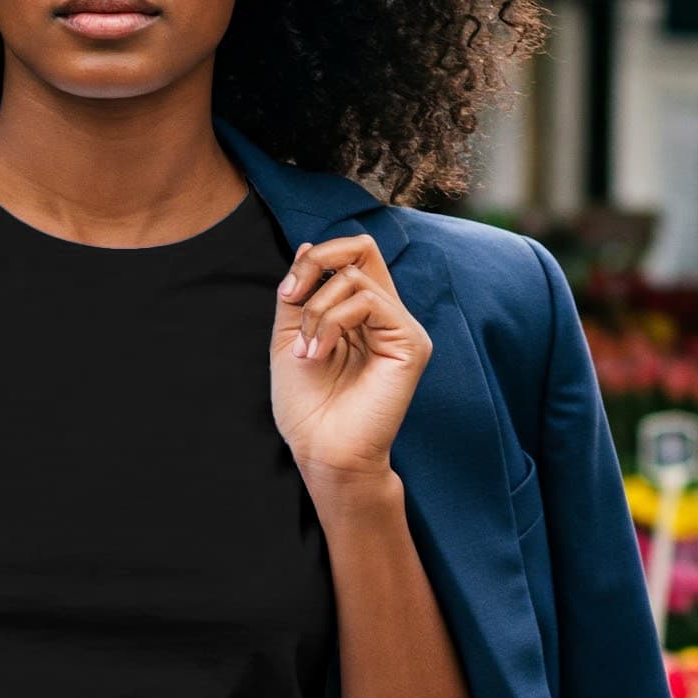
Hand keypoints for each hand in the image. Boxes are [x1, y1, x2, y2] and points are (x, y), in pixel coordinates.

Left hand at [271, 234, 432, 489]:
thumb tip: (307, 245)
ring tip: (308, 351)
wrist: (323, 451)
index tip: (286, 295)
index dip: (315, 259)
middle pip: (363, 248)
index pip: (351, 256)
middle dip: (317, 264)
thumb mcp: (290, 337)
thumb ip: (299, 294)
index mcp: (360, 314)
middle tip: (291, 299)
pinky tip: (320, 353)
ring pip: (356, 278)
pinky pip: (370, 302)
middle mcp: (385, 315)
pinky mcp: (411, 343)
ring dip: (317, 311)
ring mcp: (401, 328)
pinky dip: (333, 321)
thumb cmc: (307, 406)